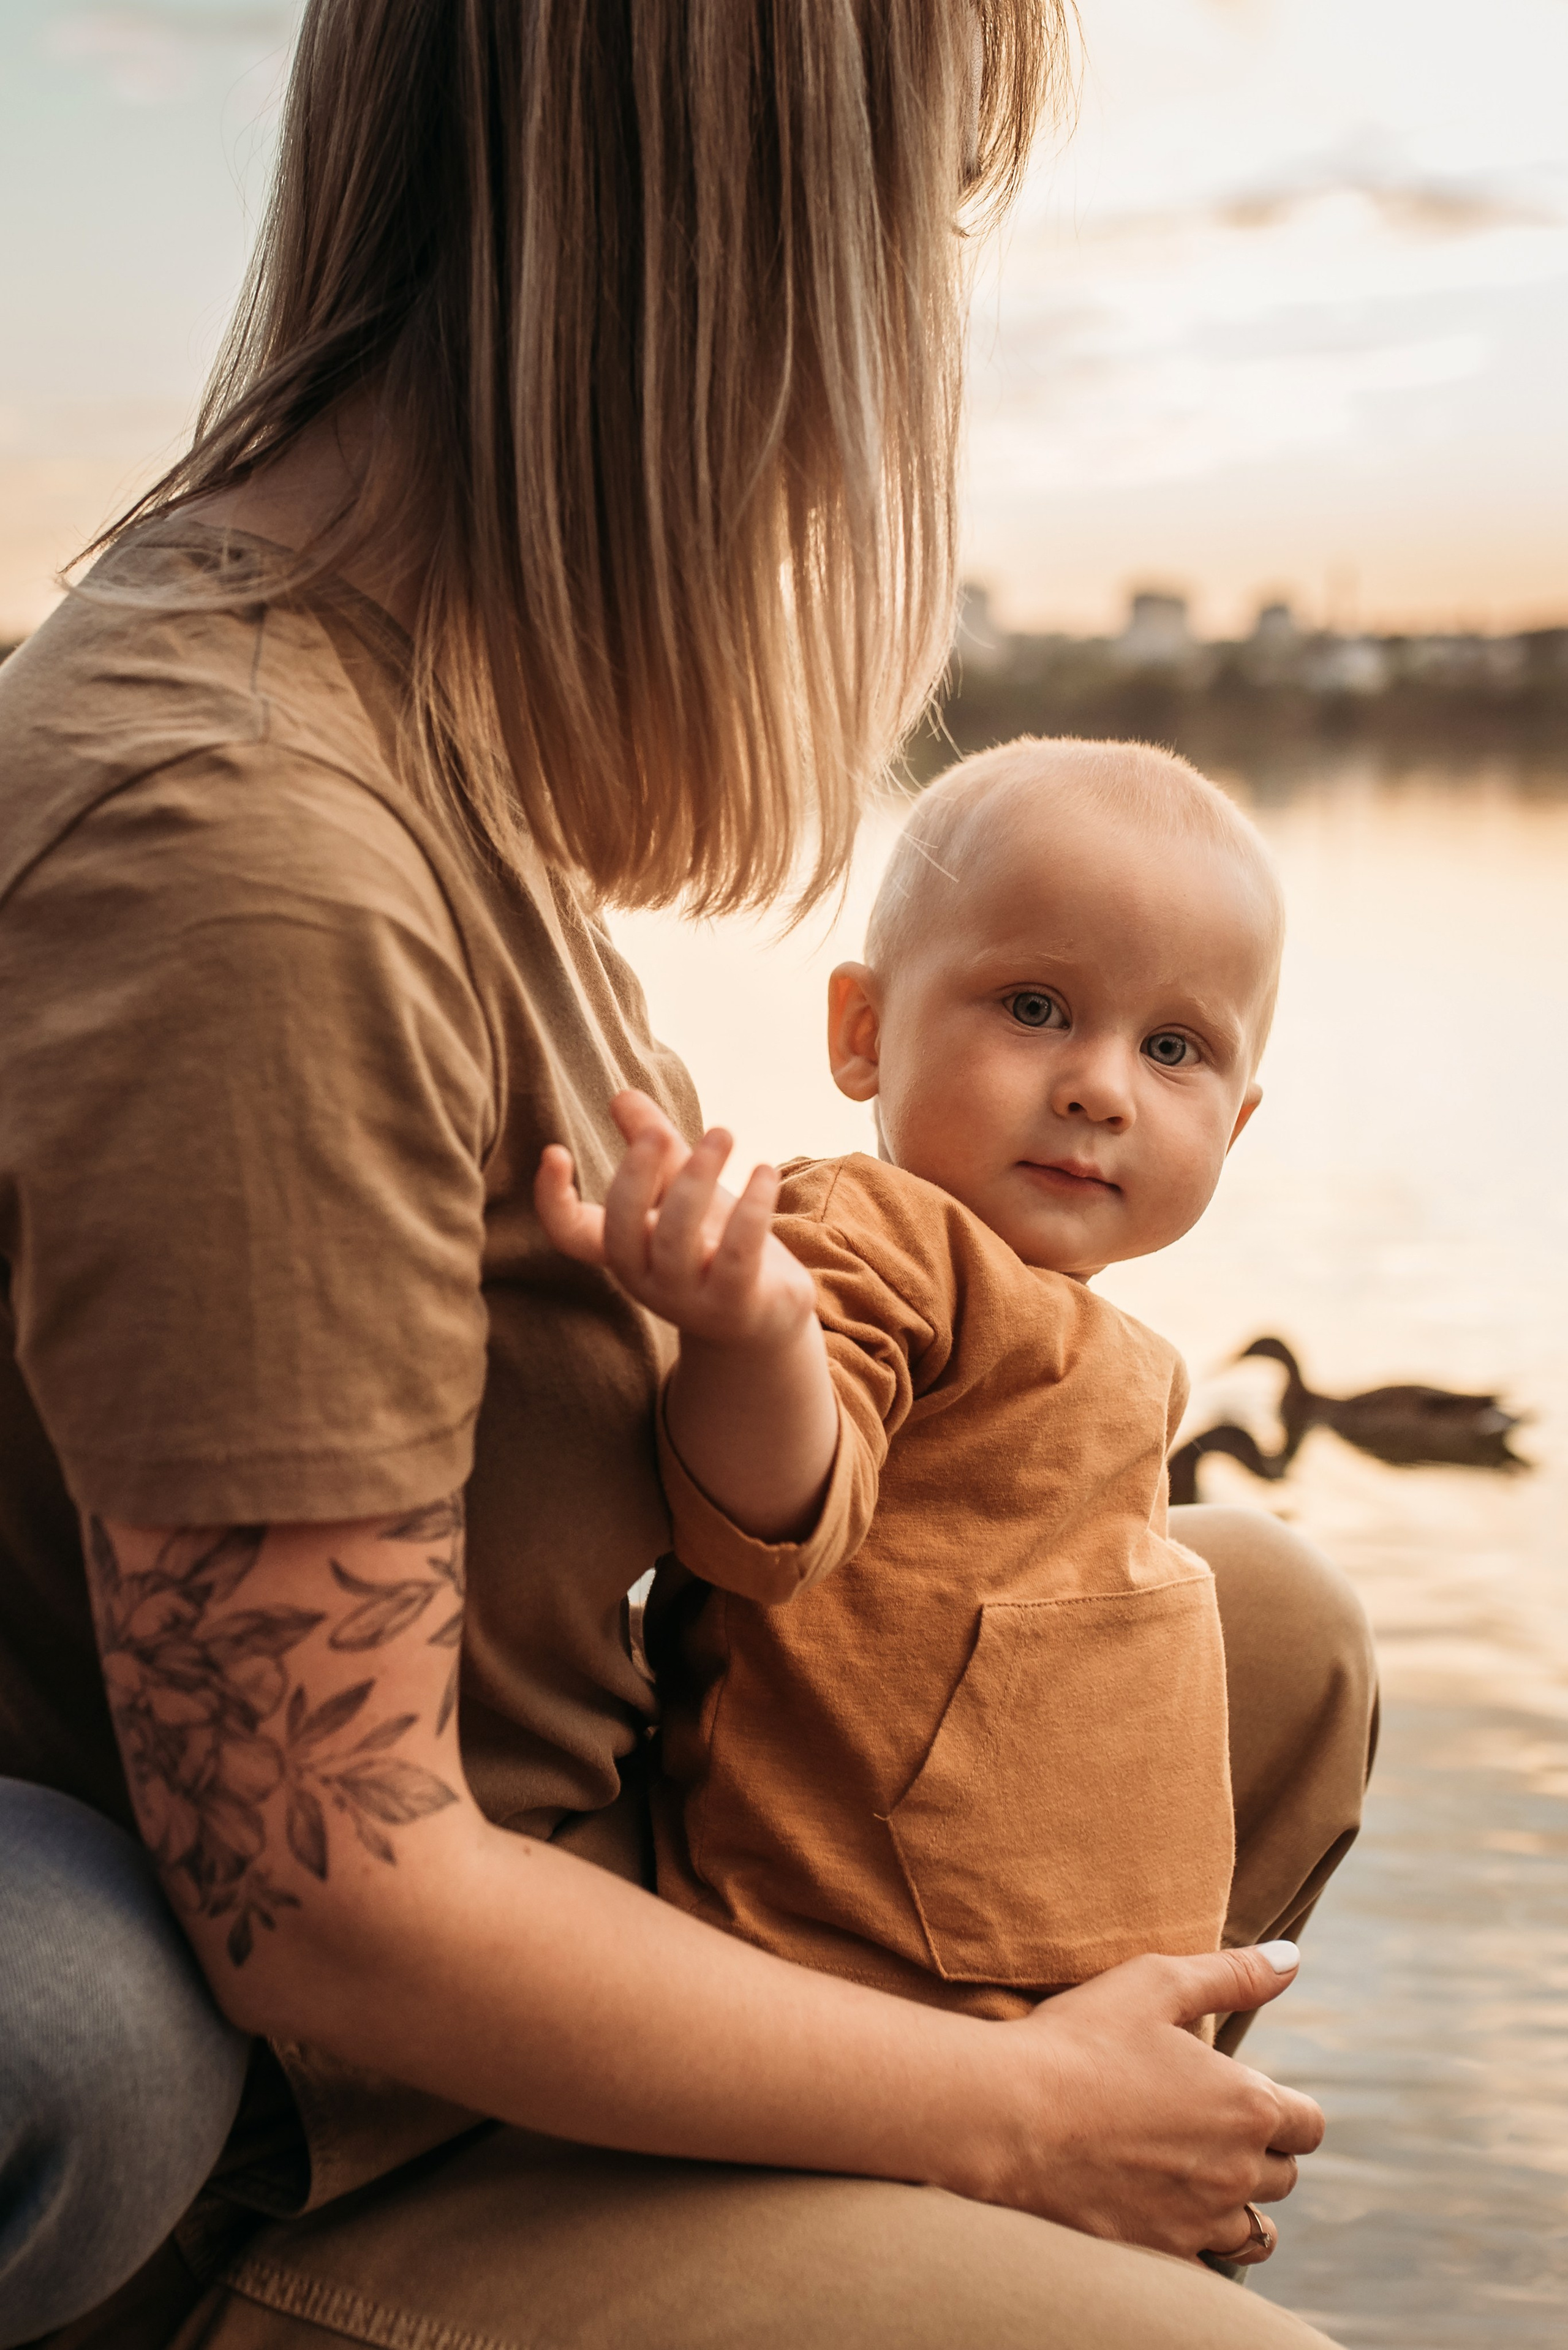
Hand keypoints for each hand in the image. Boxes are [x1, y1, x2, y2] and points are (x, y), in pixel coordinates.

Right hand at [536, 1090, 817, 1350]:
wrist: (765, 1317)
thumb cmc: (714, 1244)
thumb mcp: (682, 1191)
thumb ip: (654, 1146)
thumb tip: (621, 1095)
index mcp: (622, 1249)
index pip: (568, 1234)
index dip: (552, 1199)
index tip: (555, 1150)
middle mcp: (644, 1278)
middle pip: (623, 1225)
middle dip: (638, 1172)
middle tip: (658, 1130)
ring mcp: (687, 1298)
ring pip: (677, 1236)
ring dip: (698, 1177)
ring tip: (722, 1132)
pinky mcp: (735, 1304)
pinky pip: (737, 1253)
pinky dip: (752, 1207)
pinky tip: (765, 1170)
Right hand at [970, 1943, 1321, 2258]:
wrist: (1007, 2114)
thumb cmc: (1080, 2040)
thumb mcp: (1155, 1983)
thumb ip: (1232, 1974)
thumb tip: (1292, 1958)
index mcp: (1246, 2104)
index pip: (1308, 2124)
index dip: (1285, 2109)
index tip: (1247, 2096)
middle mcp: (1236, 2171)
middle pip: (1285, 2177)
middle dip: (1261, 2152)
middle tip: (1209, 2126)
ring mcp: (1198, 2219)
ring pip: (1255, 2230)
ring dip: (1239, 2204)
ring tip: (1199, 2177)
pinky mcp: (1157, 2252)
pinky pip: (1207, 2268)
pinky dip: (1200, 2246)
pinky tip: (1169, 2218)